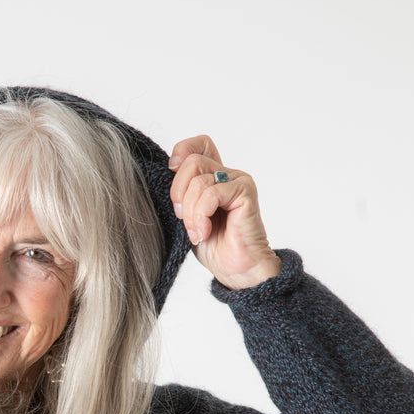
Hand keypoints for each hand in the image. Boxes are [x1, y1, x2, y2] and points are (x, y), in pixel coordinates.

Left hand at [168, 136, 280, 289]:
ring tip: (197, 232)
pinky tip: (204, 232)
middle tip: (183, 218)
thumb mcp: (188, 215)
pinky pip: (211, 194)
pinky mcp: (245, 192)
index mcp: (213, 176)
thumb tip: (168, 169)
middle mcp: (227, 174)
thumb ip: (182, 193)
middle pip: (192, 161)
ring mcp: (238, 181)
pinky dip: (201, 215)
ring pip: (199, 181)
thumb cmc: (214, 246)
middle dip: (179, 192)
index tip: (172, 172)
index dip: (182, 152)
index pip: (199, 144)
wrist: (236, 269)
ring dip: (191, 213)